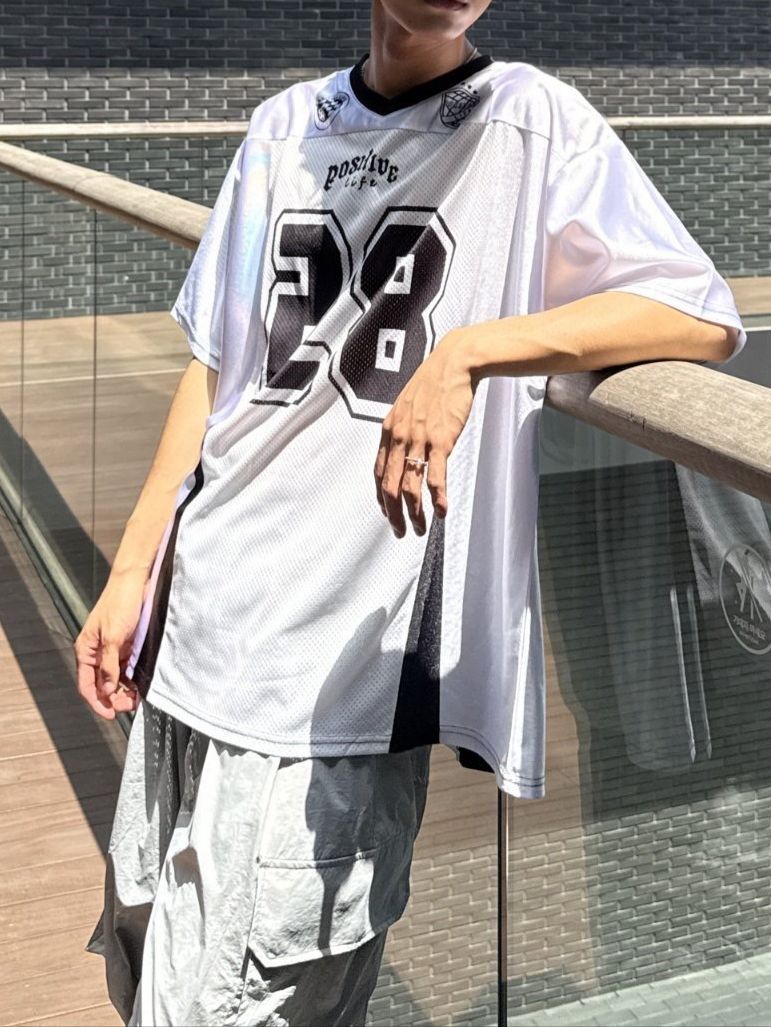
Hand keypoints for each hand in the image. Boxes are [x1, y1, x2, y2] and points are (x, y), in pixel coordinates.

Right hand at [73, 568, 146, 719]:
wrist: (134, 582)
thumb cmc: (120, 603)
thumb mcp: (115, 637)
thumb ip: (109, 665)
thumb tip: (106, 689)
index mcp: (86, 650)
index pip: (87, 685)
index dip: (97, 702)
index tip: (111, 715)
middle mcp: (97, 652)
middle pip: (101, 685)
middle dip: (113, 699)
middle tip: (128, 707)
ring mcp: (111, 650)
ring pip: (114, 679)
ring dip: (123, 691)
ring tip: (136, 698)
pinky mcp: (125, 646)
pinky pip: (125, 669)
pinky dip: (130, 679)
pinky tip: (139, 686)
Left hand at [374, 328, 477, 536]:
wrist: (454, 364)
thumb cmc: (433, 384)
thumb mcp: (407, 407)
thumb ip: (402, 430)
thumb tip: (402, 451)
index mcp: (389, 430)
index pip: (379, 473)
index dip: (381, 498)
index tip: (388, 513)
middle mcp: (399, 438)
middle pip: (390, 487)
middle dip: (394, 515)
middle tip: (401, 532)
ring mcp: (419, 440)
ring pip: (410, 487)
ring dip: (415, 514)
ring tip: (422, 529)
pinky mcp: (441, 441)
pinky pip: (435, 477)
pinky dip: (437, 498)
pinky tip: (441, 512)